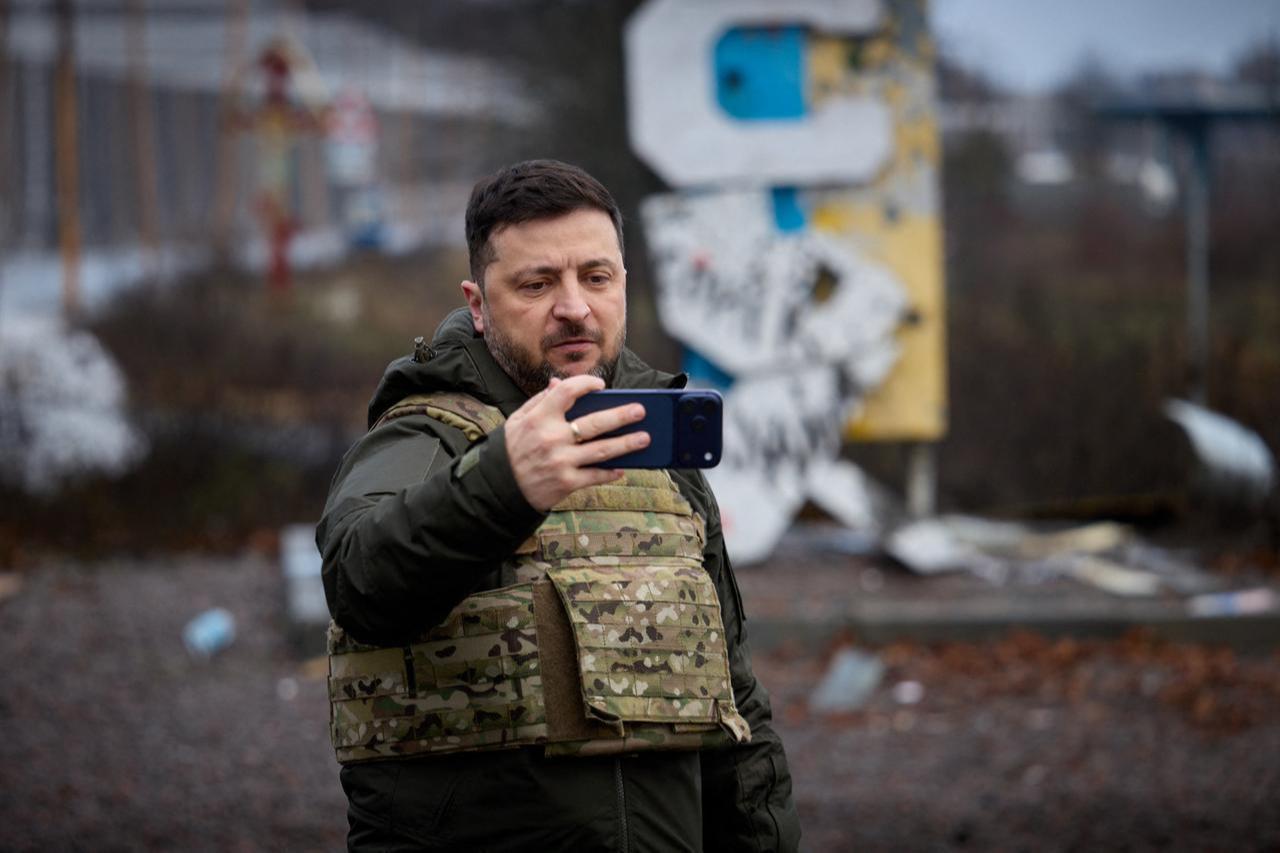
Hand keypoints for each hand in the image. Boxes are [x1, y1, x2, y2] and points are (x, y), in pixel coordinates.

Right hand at [504, 375, 649, 510]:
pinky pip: (595, 475)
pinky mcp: (566, 483)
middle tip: (640, 411)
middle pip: (594, 423)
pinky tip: (623, 467)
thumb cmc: (512, 450)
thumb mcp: (518, 421)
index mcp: (539, 418)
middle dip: (621, 416)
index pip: (567, 392)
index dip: (586, 384)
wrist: (499, 488)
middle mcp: (551, 438)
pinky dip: (610, 472)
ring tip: (644, 438)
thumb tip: (558, 382)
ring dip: (626, 444)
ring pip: (601, 450)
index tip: (601, 385)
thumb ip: (540, 401)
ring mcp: (560, 462)